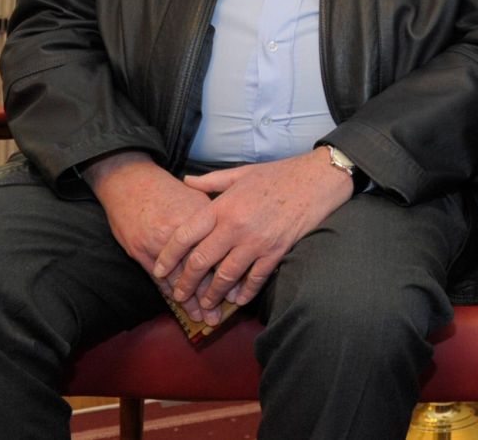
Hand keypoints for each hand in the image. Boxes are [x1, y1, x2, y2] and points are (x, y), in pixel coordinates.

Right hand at [84, 151, 221, 320]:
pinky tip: (179, 305)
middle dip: (210, 293)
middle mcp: (181, 231)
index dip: (228, 273)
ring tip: (202, 318)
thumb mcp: (197, 197)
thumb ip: (216, 218)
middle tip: (219, 315)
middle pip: (200, 268)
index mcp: (201, 215)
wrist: (130, 181)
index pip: (218, 250)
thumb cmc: (167, 190)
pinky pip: (158, 277)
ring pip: (178, 278)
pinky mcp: (140, 251)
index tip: (238, 291)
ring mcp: (158, 243)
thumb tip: (235, 238)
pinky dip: (169, 291)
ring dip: (190, 300)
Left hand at [156, 149, 354, 312]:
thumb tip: (185, 180)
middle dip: (186, 283)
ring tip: (205, 305)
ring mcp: (257, 242)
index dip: (169, 256)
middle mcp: (236, 226)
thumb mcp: (242, 173)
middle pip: (201, 262)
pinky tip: (237, 300)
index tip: (159, 270)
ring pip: (226, 276)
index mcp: (223, 206)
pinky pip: (256, 279)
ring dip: (212, 294)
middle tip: (178, 295)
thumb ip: (211, 181)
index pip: (185, 235)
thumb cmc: (279, 174)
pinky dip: (245, 292)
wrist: (318, 179)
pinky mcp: (277, 251)